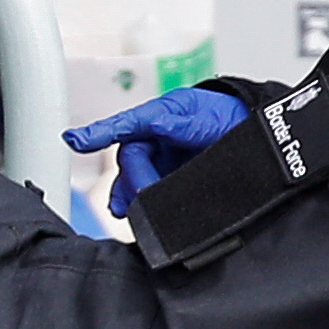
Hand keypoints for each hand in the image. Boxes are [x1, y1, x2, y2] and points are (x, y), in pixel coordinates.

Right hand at [63, 86, 250, 216]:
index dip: (101, 132)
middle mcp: (157, 135)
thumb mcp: (208, 118)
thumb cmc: (228, 117)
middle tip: (140, 195)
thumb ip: (182, 124)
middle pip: (131, 157)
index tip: (75, 140)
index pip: (129, 124)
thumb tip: (157, 124)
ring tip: (124, 210)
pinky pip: (146, 189)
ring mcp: (161, 157)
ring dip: (128, 193)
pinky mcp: (168, 176)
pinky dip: (137, 201)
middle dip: (131, 177)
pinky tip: (134, 213)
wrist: (252, 132)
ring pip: (134, 176)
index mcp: (164, 114)